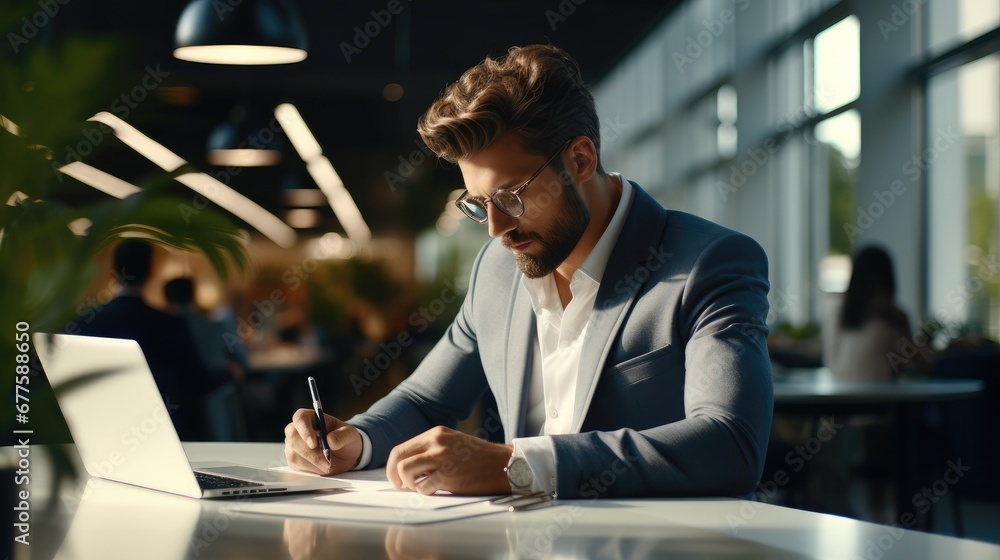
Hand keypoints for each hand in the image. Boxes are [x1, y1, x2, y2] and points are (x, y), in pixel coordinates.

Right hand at [284, 408, 361, 474]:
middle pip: (293, 438)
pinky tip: (322, 467)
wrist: (344, 453)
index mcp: (309, 417)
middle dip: (310, 453)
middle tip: (326, 462)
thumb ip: (342, 436)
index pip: (300, 419)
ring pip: (294, 455)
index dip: (304, 430)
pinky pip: (297, 466)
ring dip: (313, 463)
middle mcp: (297, 429)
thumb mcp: (350, 434)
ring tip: (329, 465)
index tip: (313, 444)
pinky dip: (311, 469)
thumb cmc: (344, 438)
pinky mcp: (294, 459)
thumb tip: (331, 440)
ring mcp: (293, 445)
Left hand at [386, 426, 512, 495]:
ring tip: (421, 488)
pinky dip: (426, 492)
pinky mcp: (449, 474)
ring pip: (406, 471)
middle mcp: (436, 442)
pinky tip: (436, 490)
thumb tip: (409, 466)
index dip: (393, 465)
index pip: (401, 448)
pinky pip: (424, 487)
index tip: (395, 477)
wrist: (504, 464)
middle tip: (400, 486)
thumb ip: (432, 449)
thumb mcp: (453, 443)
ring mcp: (442, 457)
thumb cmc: (480, 458)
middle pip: (399, 458)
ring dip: (409, 484)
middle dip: (394, 476)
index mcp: (436, 433)